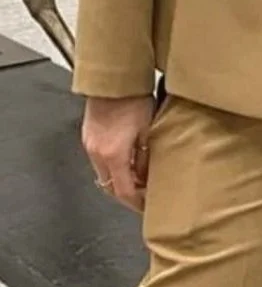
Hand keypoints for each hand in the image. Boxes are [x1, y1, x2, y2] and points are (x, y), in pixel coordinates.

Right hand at [82, 94, 155, 211]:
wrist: (113, 79)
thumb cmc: (133, 100)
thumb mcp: (147, 132)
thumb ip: (146, 159)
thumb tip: (147, 178)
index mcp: (113, 155)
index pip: (124, 192)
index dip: (136, 203)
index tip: (147, 207)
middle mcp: (97, 154)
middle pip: (110, 187)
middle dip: (127, 195)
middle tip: (144, 196)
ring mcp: (90, 145)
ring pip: (103, 175)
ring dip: (119, 180)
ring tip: (137, 178)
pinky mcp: (88, 136)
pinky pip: (98, 161)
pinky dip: (112, 167)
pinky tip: (126, 162)